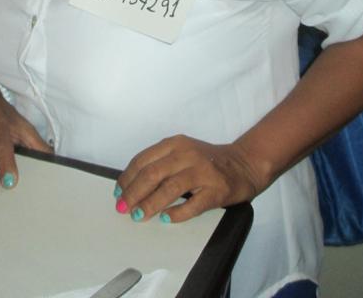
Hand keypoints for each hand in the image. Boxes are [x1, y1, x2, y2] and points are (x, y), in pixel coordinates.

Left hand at [114, 135, 260, 223]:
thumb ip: (159, 163)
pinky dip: (176, 214)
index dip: (127, 178)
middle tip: (123, 208)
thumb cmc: (207, 161)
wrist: (244, 164)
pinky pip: (193, 205)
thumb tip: (130, 186)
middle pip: (152, 174)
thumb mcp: (181, 153)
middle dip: (133, 193)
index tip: (118, 193)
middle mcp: (187, 154)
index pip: (143, 160)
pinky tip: (165, 218)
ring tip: (139, 215)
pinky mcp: (216, 190)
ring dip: (150, 204)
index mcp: (175, 144)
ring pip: (169, 189)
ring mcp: (202, 172)